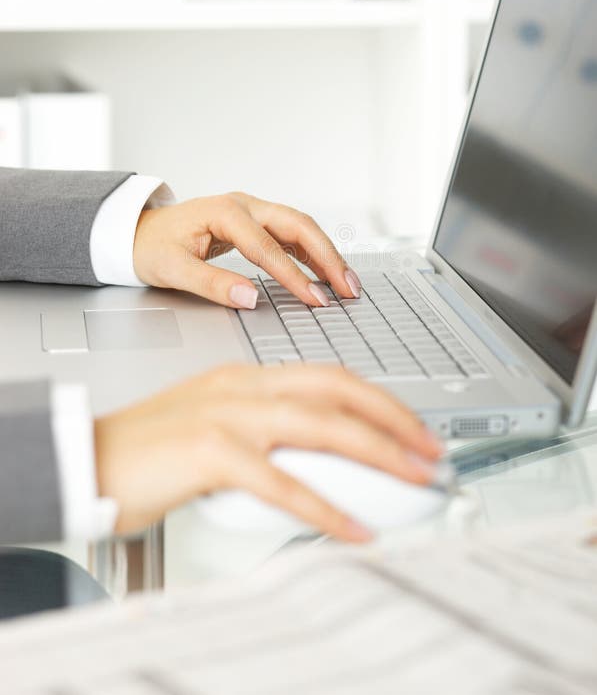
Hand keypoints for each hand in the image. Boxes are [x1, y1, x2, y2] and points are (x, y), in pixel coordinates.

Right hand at [94, 364, 444, 541]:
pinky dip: (325, 507)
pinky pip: (282, 483)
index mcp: (246, 377)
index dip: (378, 399)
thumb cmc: (147, 449)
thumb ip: (262, 435)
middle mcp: (243, 386)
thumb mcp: (214, 428)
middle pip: (337, 390)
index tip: (410, 425)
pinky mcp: (210, 452)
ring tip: (416, 477)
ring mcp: (228, 415)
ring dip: (379, 451)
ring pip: (322, 425)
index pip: (328, 376)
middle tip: (432, 448)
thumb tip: (314, 465)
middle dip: (395, 417)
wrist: (87, 455)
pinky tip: (354, 528)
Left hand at [132, 191, 361, 308]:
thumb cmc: (152, 248)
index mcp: (223, 212)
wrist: (138, 232)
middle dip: (327, 257)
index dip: (294, 276)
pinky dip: (312, 252)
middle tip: (348, 288)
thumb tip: (249, 298)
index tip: (315, 300)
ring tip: (346, 283)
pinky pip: (291, 233)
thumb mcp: (173, 270)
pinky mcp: (255, 221)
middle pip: (298, 225)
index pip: (267, 248)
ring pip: (300, 227)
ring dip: (326, 253)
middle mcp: (243, 204)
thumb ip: (212, 284)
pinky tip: (326, 272)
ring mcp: (252, 210)